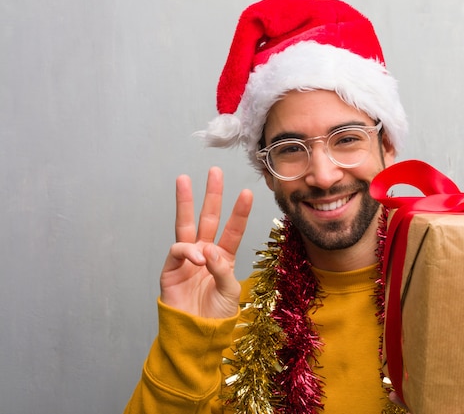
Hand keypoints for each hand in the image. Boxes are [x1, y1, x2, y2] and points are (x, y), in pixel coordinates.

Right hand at [159, 167, 252, 318]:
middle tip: (214, 172)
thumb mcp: (230, 291)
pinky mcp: (171, 268)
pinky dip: (188, 249)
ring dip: (185, 202)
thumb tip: (207, 249)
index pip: (233, 229)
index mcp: (224, 257)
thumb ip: (222, 269)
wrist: (197, 335)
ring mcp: (187, 259)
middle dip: (211, 195)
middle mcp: (205, 253)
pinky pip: (178, 249)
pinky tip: (197, 257)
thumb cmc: (217, 315)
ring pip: (186, 224)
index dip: (239, 212)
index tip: (247, 192)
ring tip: (184, 180)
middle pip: (209, 218)